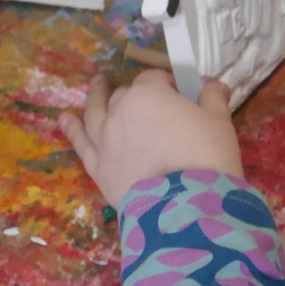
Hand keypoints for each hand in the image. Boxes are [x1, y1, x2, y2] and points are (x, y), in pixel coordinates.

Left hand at [62, 71, 243, 208]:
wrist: (188, 206)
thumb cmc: (207, 157)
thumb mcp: (219, 122)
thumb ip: (213, 99)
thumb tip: (215, 85)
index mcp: (148, 94)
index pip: (154, 79)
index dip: (166, 85)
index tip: (178, 94)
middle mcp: (120, 111)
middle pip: (125, 96)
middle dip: (137, 96)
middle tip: (150, 104)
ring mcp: (104, 139)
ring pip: (96, 112)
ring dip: (96, 96)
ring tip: (96, 85)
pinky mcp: (98, 166)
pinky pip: (81, 142)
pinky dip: (72, 128)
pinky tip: (65, 119)